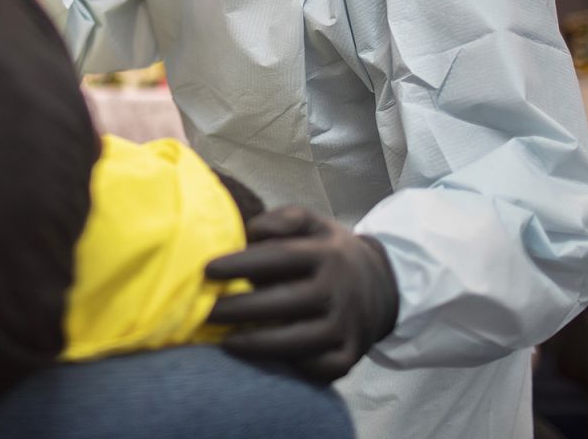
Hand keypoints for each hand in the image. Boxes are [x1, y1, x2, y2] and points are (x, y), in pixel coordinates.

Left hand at [204, 205, 398, 383]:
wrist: (383, 286)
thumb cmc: (331, 253)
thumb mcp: (314, 223)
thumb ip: (283, 219)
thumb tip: (252, 230)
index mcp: (327, 254)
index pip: (280, 257)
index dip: (241, 264)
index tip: (207, 270)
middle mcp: (339, 291)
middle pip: (284, 303)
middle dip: (239, 309)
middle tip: (205, 312)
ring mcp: (347, 326)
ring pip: (298, 341)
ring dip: (257, 344)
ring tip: (224, 341)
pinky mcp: (350, 355)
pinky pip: (317, 368)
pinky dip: (290, 366)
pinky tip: (264, 359)